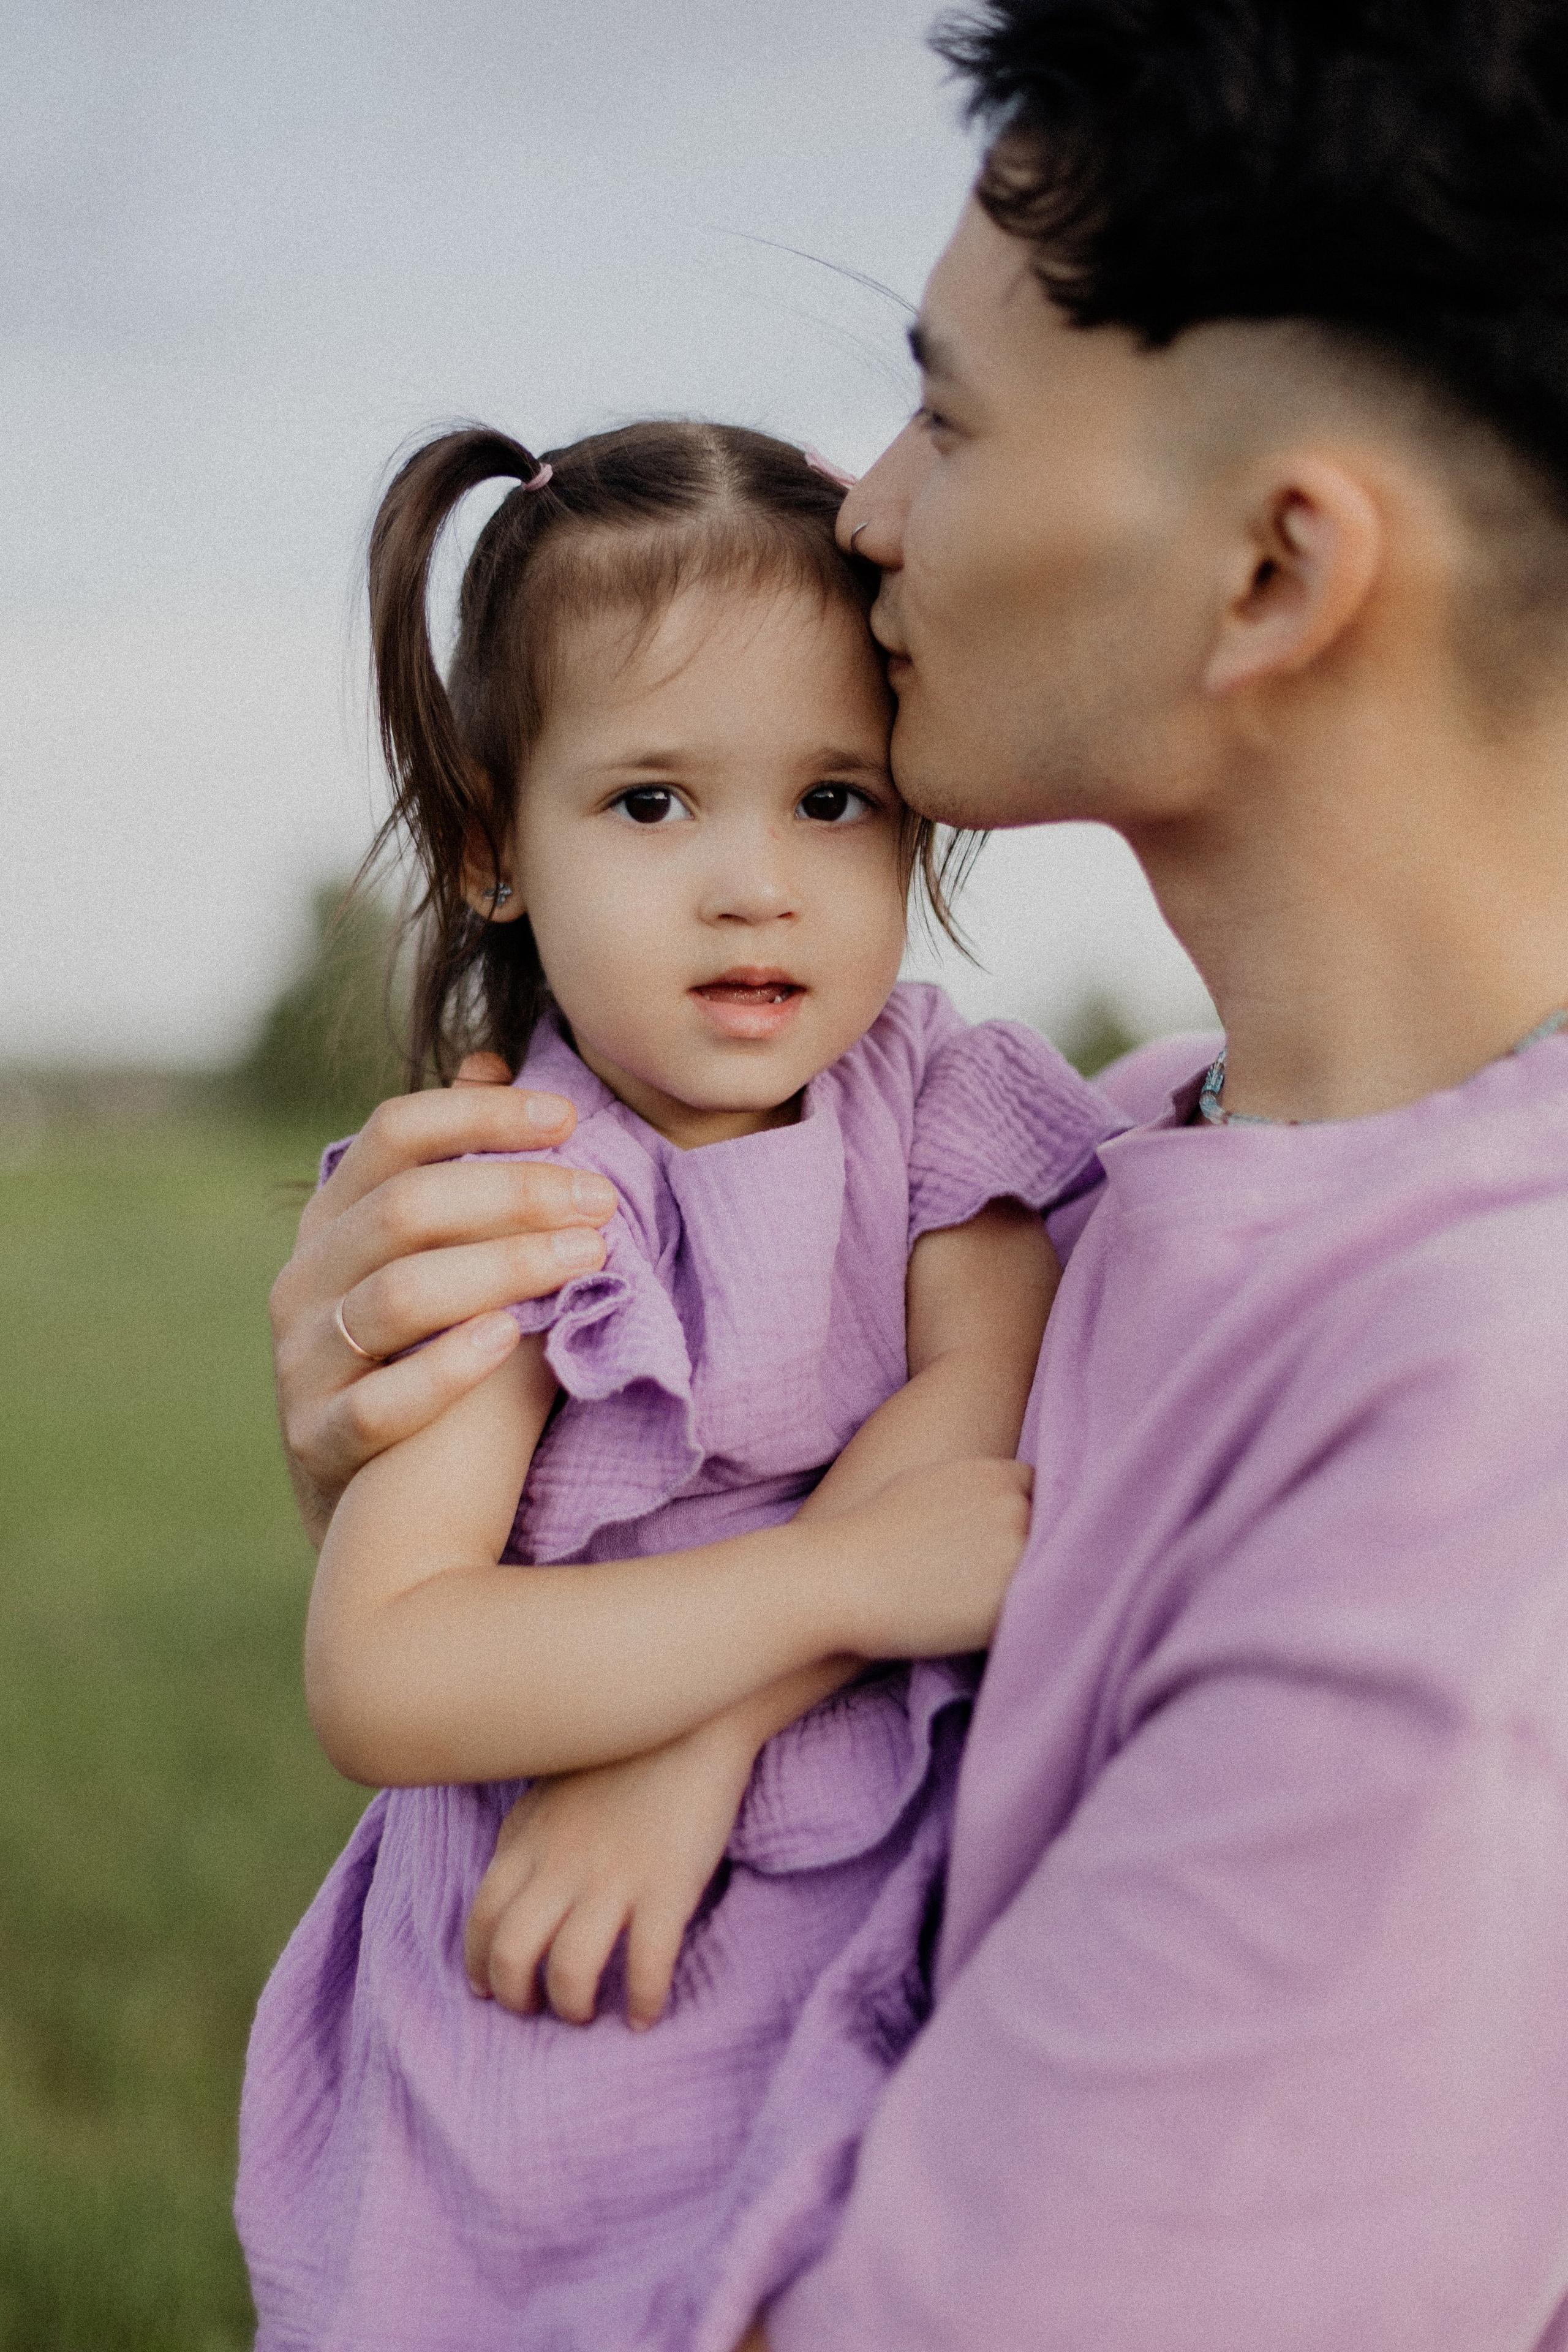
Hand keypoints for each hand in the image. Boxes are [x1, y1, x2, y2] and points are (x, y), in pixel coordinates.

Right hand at [270, 1053, 616, 1546]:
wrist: (373, 1513)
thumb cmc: (428, 1358)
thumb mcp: (430, 1258)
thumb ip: (455, 1173)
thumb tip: (494, 1063)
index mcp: (332, 1222)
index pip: (394, 1133)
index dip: (482, 1116)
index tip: (570, 1116)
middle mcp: (304, 1282)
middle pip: (404, 1209)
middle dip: (513, 1194)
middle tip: (603, 1200)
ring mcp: (302, 1364)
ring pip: (395, 1299)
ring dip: (502, 1269)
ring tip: (588, 1260)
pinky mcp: (317, 1444)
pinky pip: (378, 1405)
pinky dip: (447, 1370)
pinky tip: (511, 1340)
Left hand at [464, 1715, 759, 2028]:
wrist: (694, 1715)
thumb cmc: (624, 1751)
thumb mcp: (554, 1788)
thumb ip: (527, 1836)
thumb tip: (508, 1884)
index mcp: (530, 1838)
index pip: (482, 1916)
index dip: (479, 1963)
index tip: (488, 1989)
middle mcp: (562, 1863)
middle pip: (513, 1952)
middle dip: (517, 1997)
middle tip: (536, 2011)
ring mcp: (614, 1876)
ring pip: (571, 1970)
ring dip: (573, 2006)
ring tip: (588, 2014)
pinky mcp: (667, 1885)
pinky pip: (646, 1964)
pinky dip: (642, 2001)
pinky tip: (644, 2015)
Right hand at [824, 1456, 1034, 1660]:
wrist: (838, 1579)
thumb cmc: (868, 1534)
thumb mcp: (927, 1484)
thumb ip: (974, 1490)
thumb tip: (992, 1506)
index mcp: (995, 1476)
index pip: (1040, 1491)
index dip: (1028, 1514)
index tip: (1011, 1538)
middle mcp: (1015, 1508)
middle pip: (1050, 1529)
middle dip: (1031, 1548)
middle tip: (1000, 1574)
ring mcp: (1017, 1553)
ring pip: (1049, 1570)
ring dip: (1032, 1583)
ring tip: (990, 1600)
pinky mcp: (1011, 1600)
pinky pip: (1034, 1609)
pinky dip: (1020, 1616)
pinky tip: (982, 1623)